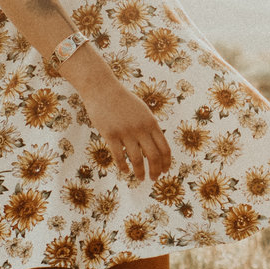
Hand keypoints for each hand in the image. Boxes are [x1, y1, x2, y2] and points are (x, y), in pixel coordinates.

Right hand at [76, 61, 172, 182]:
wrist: (102, 89)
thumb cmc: (122, 101)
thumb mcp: (142, 111)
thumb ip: (150, 127)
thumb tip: (157, 146)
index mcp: (151, 122)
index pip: (164, 148)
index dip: (166, 162)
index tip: (165, 171)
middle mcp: (141, 128)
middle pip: (154, 156)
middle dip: (156, 171)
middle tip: (154, 179)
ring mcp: (125, 131)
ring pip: (137, 159)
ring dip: (140, 172)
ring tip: (140, 178)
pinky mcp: (110, 134)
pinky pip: (119, 156)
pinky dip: (123, 167)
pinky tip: (125, 172)